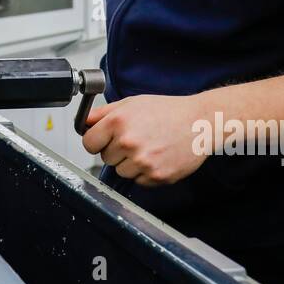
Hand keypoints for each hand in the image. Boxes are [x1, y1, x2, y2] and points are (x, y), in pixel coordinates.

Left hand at [81, 94, 209, 186]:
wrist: (199, 122)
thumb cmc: (168, 111)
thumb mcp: (132, 103)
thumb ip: (103, 113)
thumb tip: (84, 122)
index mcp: (118, 121)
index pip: (89, 143)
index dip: (96, 141)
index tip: (103, 140)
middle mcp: (128, 142)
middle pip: (106, 158)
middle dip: (117, 151)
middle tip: (136, 139)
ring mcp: (142, 161)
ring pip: (122, 172)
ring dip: (131, 164)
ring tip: (148, 147)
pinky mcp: (156, 176)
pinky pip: (139, 181)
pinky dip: (146, 172)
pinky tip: (158, 157)